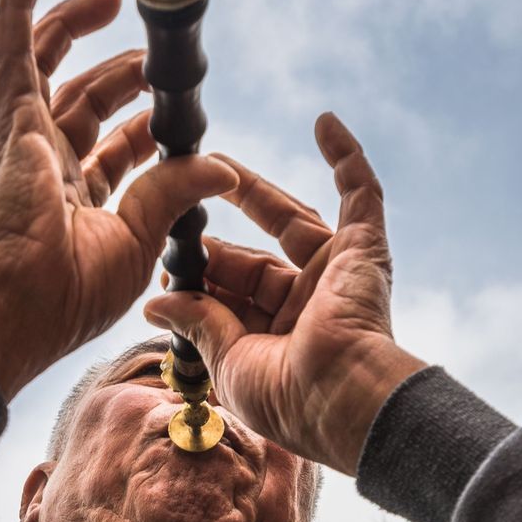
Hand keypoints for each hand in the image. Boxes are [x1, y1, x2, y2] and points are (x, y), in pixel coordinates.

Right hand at [0, 0, 237, 399]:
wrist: (13, 306)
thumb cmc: (66, 297)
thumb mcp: (140, 241)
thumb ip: (174, 194)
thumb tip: (220, 166)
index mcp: (77, 204)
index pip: (113, 152)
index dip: (144, 130)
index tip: (174, 118)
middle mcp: (47, 168)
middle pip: (83, 103)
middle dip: (119, 76)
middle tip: (149, 56)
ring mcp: (23, 140)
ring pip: (45, 66)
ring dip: (73, 26)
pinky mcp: (11, 119)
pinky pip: (11, 49)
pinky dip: (18, 2)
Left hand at [143, 114, 425, 474]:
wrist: (342, 396)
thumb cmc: (288, 398)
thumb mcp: (228, 361)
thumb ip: (197, 323)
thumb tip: (155, 302)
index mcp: (278, 340)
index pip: (233, 298)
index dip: (202, 278)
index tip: (169, 264)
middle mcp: (309, 306)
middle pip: (256, 260)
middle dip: (218, 243)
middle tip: (178, 210)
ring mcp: (338, 274)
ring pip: (293, 222)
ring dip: (256, 191)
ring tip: (215, 162)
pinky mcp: (365, 248)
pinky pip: (362, 195)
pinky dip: (348, 159)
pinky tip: (324, 123)